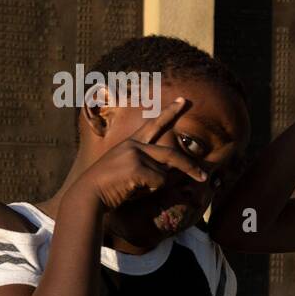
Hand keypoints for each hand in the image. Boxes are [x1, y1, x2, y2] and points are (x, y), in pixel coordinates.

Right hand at [75, 97, 206, 211]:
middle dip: (191, 167)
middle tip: (205, 177)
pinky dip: (150, 190)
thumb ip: (148, 166)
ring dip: (154, 186)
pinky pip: (159, 182)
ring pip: (164, 174)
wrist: (88, 195)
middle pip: (172, 154)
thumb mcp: (129, 171)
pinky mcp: (136, 166)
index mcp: (131, 144)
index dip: (170, 112)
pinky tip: (132, 190)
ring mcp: (135, 154)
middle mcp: (134, 145)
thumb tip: (173, 172)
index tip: (184, 100)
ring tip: (134, 188)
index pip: (154, 125)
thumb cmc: (109, 187)